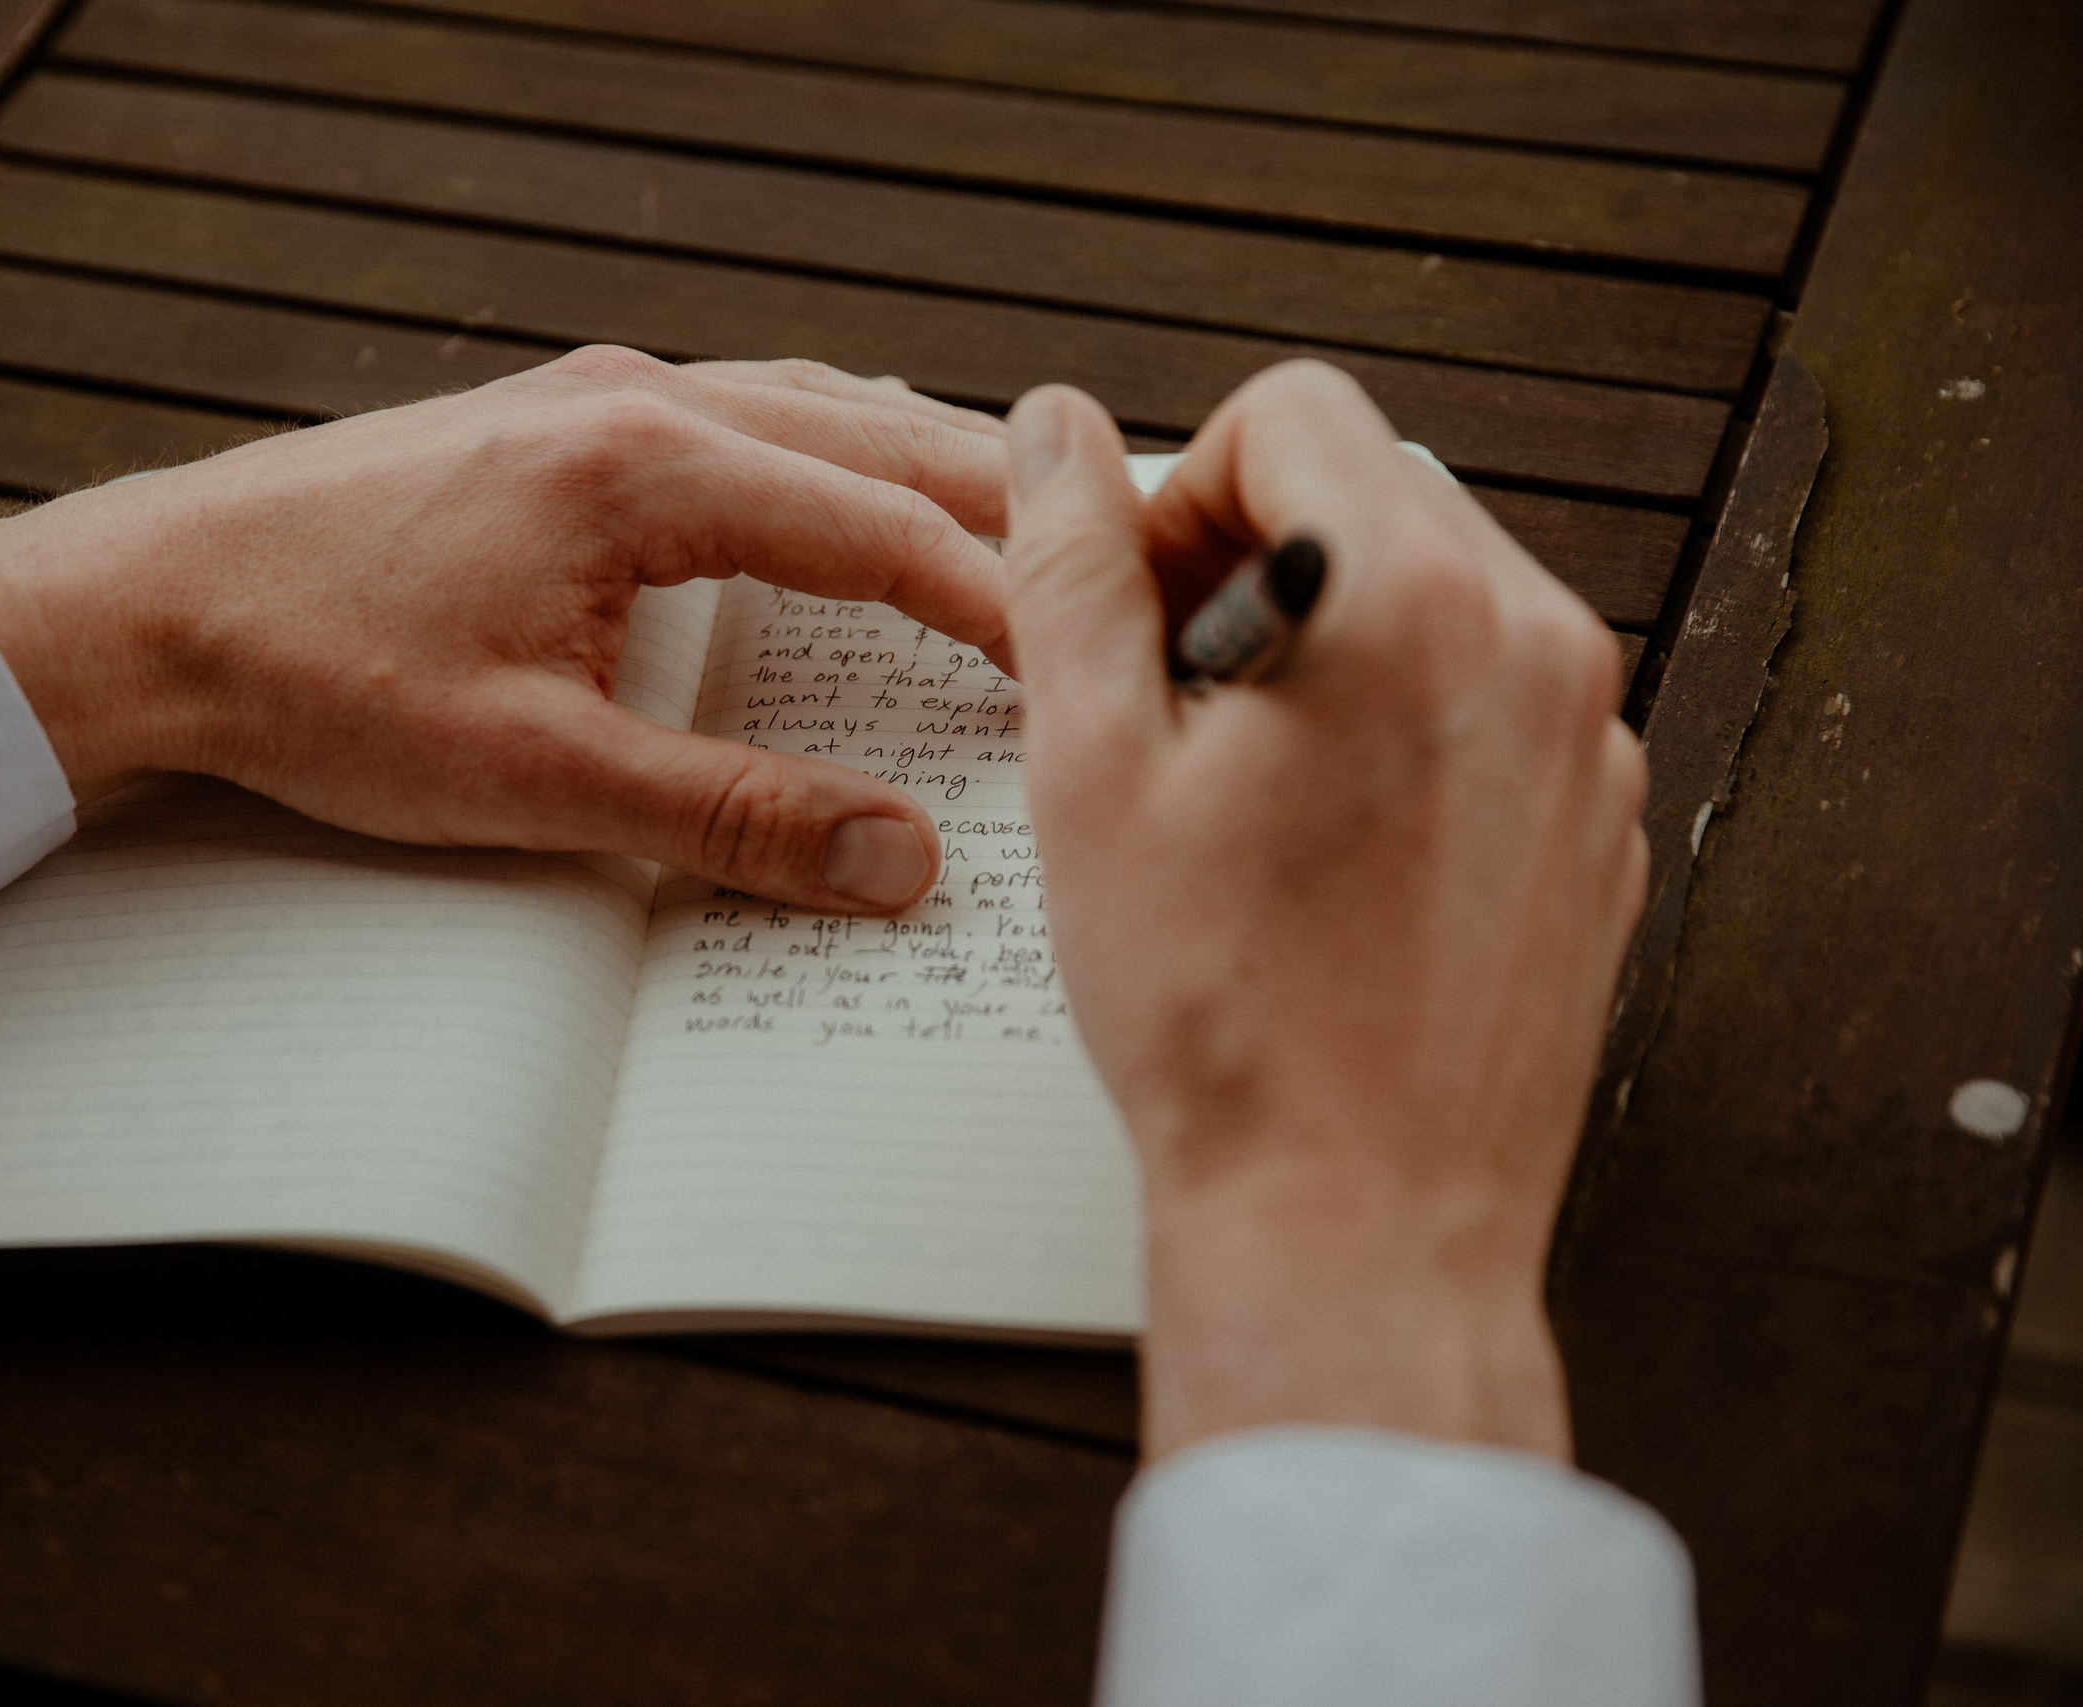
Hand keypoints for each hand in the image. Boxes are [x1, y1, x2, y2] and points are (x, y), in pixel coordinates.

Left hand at [0, 345, 1010, 912]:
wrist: (147, 610)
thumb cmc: (313, 677)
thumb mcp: (534, 776)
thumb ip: (732, 816)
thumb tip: (897, 859)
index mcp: (646, 463)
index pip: (885, 529)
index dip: (1006, 608)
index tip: (1090, 670)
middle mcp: (635, 398)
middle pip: (876, 438)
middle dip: (1003, 512)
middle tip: (1123, 561)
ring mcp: (592, 395)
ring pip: (817, 412)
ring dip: (923, 474)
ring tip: (1025, 530)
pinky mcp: (555, 421)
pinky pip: (746, 416)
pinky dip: (835, 458)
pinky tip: (853, 500)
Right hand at [1002, 362, 1647, 1461]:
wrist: (1357, 1218)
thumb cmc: (1220, 1016)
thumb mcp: (1091, 772)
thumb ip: (1072, 569)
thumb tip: (1053, 432)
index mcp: (1413, 598)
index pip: (1294, 414)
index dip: (1183, 492)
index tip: (1140, 610)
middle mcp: (1538, 643)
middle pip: (1375, 488)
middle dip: (1255, 558)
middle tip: (1174, 705)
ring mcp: (1591, 738)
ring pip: (1438, 590)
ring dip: (1327, 639)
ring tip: (1248, 789)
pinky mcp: (1604, 820)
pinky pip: (1495, 697)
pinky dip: (1403, 722)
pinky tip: (1330, 849)